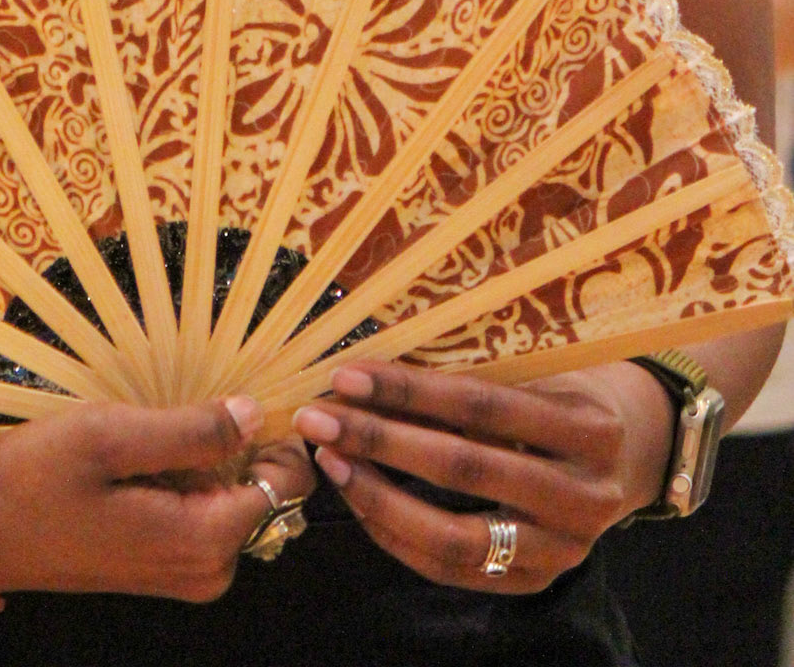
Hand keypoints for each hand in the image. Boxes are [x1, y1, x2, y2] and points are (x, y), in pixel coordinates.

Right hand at [0, 395, 315, 599]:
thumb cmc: (36, 479)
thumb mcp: (111, 435)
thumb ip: (192, 430)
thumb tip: (257, 412)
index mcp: (202, 540)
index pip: (288, 483)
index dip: (281, 433)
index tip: (256, 389)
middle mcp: (205, 569)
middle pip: (267, 492)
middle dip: (245, 442)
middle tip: (194, 399)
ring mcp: (184, 573)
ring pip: (235, 499)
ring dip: (214, 457)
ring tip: (158, 424)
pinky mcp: (162, 567)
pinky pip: (205, 513)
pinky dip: (191, 477)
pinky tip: (146, 453)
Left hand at [292, 359, 673, 594]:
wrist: (632, 452)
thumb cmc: (568, 392)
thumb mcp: (540, 371)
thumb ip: (472, 375)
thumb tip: (370, 370)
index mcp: (589, 428)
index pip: (483, 406)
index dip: (409, 391)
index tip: (348, 375)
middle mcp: (585, 496)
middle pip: (465, 468)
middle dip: (381, 440)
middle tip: (320, 417)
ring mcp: (564, 549)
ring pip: (456, 535)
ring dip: (380, 497)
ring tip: (332, 460)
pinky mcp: (537, 581)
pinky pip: (454, 569)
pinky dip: (399, 536)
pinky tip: (361, 500)